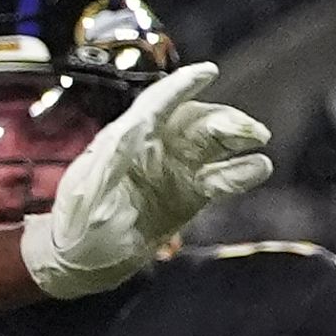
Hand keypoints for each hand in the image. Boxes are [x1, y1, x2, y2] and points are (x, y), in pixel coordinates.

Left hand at [21, 61, 273, 296]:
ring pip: (213, 145)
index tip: (207, 71)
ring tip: (257, 141)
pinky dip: (241, 173)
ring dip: (237, 138)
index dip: (181, 86)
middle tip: (247, 130)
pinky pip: (221, 179)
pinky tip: (258, 168)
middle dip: (223, 119)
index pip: (157, 105)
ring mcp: (175, 171)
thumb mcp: (87, 193)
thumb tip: (132, 129)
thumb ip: (111, 160)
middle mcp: (154, 149)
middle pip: (195, 122)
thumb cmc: (77, 226)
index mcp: (124, 140)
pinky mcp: (190, 196)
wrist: (81, 264)